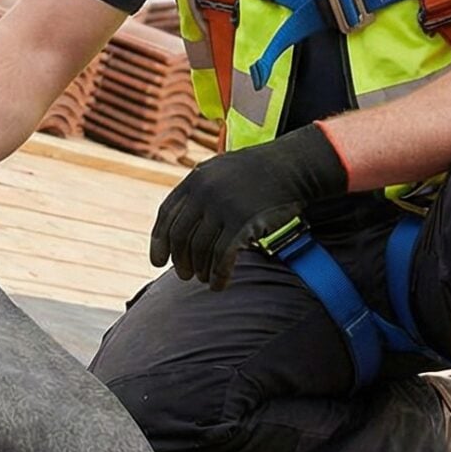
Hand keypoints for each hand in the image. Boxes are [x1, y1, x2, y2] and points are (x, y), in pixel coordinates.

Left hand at [149, 123, 348, 289]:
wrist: (293, 166)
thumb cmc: (258, 171)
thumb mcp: (221, 170)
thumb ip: (199, 190)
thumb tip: (179, 219)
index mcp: (195, 179)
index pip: (166, 216)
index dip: (159, 242)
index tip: (158, 262)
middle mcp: (205, 193)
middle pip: (181, 236)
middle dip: (180, 260)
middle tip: (184, 276)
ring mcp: (224, 207)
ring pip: (201, 249)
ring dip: (200, 270)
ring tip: (205, 279)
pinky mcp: (244, 222)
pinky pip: (223, 257)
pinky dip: (218, 275)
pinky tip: (219, 286)